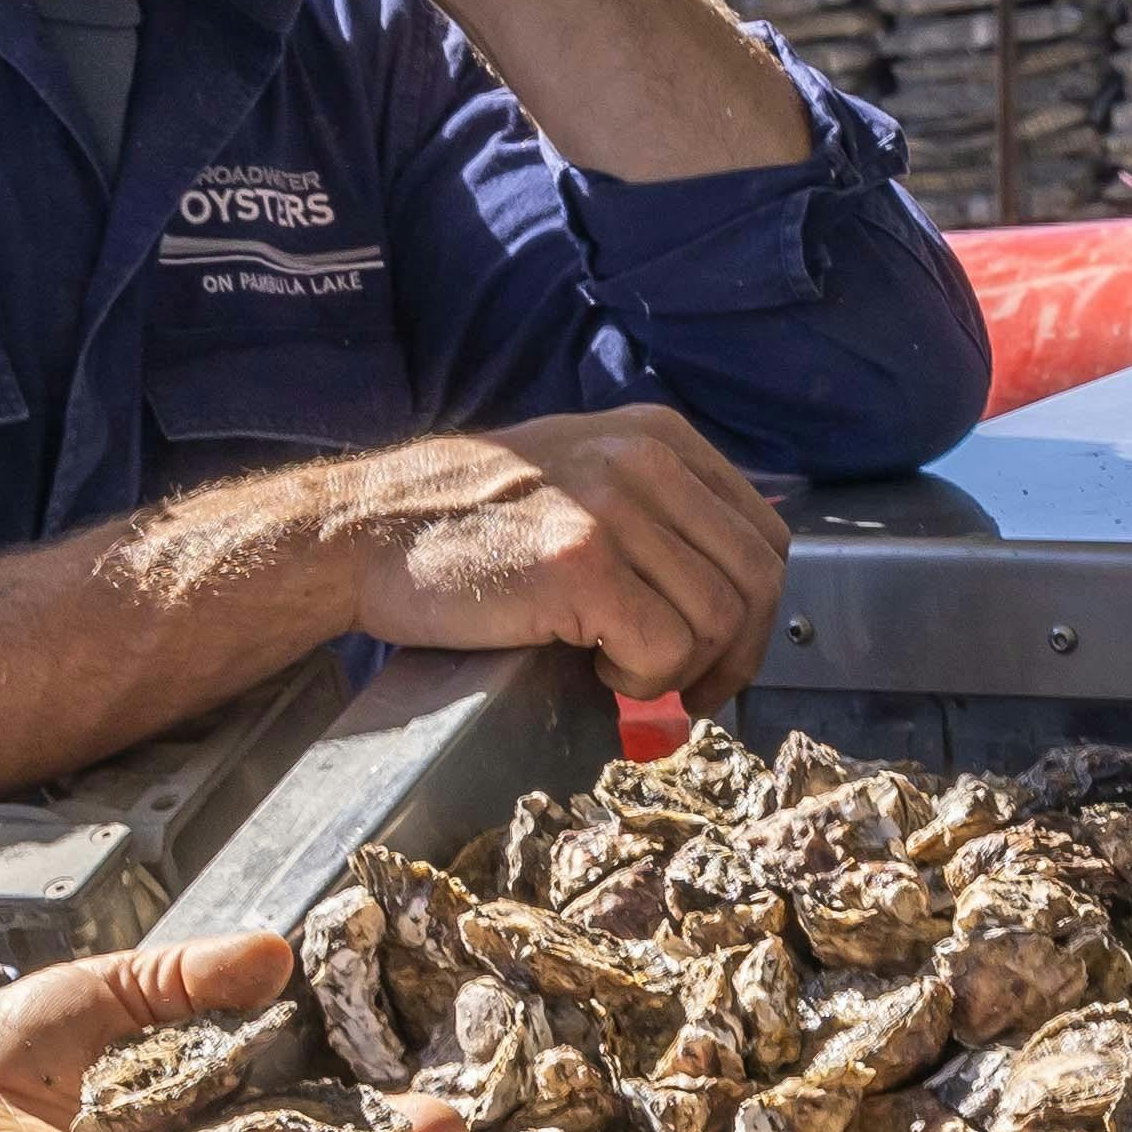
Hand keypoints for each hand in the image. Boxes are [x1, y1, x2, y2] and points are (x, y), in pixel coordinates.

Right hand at [307, 410, 790, 701]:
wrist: (364, 532)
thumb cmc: (462, 522)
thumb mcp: (578, 476)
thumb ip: (656, 510)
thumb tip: (734, 586)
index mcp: (660, 437)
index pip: (766, 536)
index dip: (756, 615)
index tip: (715, 658)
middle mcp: (647, 460)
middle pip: (758, 582)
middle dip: (734, 658)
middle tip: (684, 694)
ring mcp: (615, 508)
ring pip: (720, 622)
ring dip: (679, 671)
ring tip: (617, 671)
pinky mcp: (582, 564)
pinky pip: (667, 650)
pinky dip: (642, 681)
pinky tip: (591, 665)